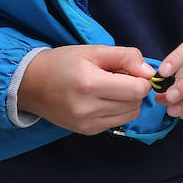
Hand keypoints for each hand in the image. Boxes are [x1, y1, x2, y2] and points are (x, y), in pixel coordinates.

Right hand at [16, 44, 152, 135]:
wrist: (31, 85)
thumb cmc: (63, 63)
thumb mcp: (95, 50)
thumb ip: (126, 57)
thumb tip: (150, 72)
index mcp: (90, 85)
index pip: (137, 90)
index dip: (141, 78)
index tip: (130, 69)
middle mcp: (87, 109)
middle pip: (135, 103)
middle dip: (135, 88)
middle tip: (118, 76)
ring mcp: (86, 124)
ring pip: (130, 115)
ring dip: (128, 101)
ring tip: (110, 88)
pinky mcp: (86, 131)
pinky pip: (117, 122)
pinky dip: (117, 110)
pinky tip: (102, 99)